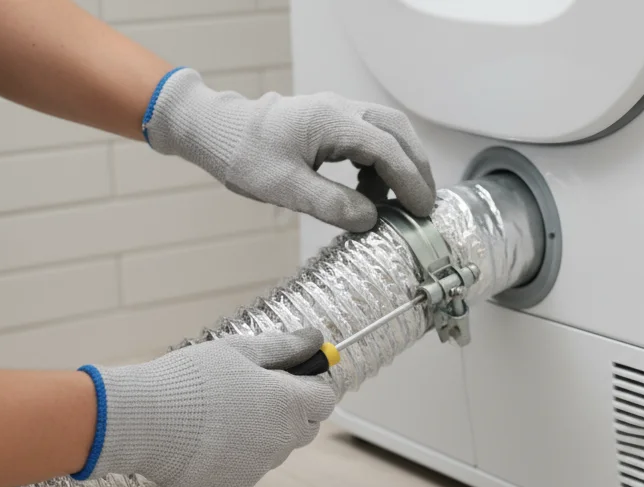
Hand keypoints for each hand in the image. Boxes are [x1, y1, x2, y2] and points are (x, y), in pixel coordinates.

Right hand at [79, 329, 335, 486]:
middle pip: (303, 429)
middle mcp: (282, 441)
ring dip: (258, 436)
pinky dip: (230, 458)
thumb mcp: (240, 350)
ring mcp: (258, 468)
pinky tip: (202, 441)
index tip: (285, 377)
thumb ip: (283, 347)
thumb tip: (315, 339)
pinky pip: (242, 471)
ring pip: (271, 451)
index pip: (324, 400)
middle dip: (287, 413)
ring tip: (217, 416)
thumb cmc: (192, 380)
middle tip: (250, 393)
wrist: (145, 421)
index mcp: (291, 405)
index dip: (307, 386)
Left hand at [143, 67, 435, 231]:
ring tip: (399, 203)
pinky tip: (371, 192)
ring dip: (401, 164)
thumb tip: (370, 219)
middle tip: (424, 204)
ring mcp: (338, 112)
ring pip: (388, 131)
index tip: (422, 210)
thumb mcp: (285, 189)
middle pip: (398, 131)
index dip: (410, 181)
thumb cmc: (245, 157)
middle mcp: (341, 110)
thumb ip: (331, 204)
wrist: (219, 132)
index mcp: (331, 122)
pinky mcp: (333, 121)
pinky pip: (371, 136)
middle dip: (417, 167)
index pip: (386, 149)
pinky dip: (382, 163)